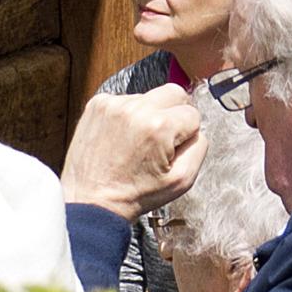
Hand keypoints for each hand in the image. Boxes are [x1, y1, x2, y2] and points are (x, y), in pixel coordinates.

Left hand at [62, 85, 207, 219]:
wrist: (91, 198)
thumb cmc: (135, 193)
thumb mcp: (182, 180)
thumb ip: (200, 147)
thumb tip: (196, 129)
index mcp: (158, 126)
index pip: (193, 114)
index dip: (187, 135)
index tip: (171, 151)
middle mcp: (135, 108)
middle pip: (174, 92)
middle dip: (176, 113)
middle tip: (163, 139)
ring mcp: (112, 104)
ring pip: (149, 96)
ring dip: (150, 114)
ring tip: (137, 142)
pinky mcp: (96, 104)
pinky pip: (125, 100)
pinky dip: (129, 114)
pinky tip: (122, 136)